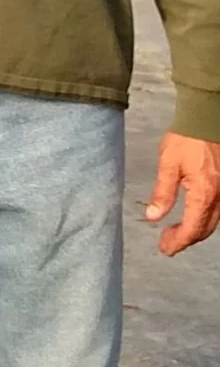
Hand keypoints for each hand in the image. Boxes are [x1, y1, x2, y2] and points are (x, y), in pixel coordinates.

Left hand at [145, 132, 219, 254]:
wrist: (207, 118)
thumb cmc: (187, 138)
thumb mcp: (168, 164)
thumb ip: (162, 192)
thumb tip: (153, 216)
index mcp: (204, 194)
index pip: (192, 230)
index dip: (178, 243)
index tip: (164, 248)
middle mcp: (219, 197)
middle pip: (204, 230)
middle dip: (185, 240)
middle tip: (166, 242)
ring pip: (213, 222)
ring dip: (196, 231)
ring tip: (176, 231)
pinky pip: (218, 210)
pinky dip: (205, 219)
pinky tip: (192, 215)